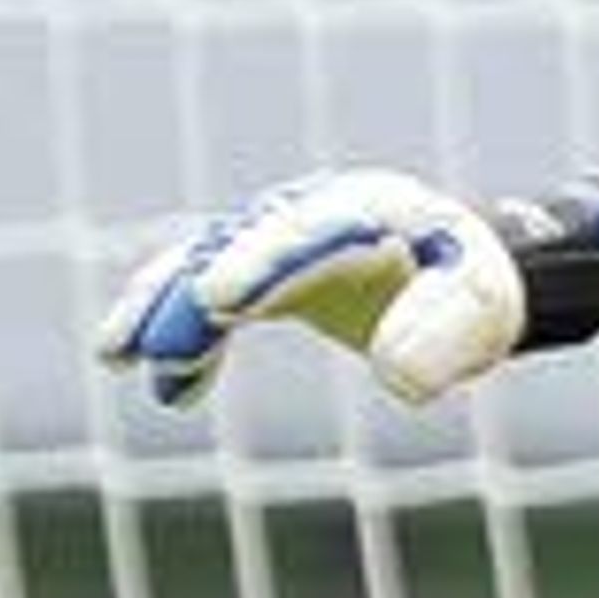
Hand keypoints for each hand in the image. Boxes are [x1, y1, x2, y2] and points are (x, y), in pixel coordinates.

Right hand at [94, 170, 524, 409]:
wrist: (470, 276)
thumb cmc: (482, 293)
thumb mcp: (482, 311)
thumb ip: (446, 337)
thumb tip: (398, 379)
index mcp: (369, 209)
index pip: (303, 232)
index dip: (257, 264)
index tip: (216, 300)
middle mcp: (311, 214)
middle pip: (235, 247)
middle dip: (187, 290)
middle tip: (147, 340)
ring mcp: (280, 240)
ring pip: (204, 265)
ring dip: (160, 310)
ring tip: (116, 355)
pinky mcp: (263, 273)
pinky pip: (208, 297)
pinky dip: (183, 340)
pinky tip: (164, 389)